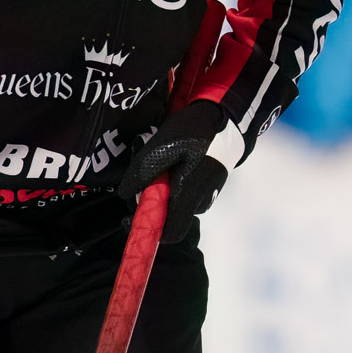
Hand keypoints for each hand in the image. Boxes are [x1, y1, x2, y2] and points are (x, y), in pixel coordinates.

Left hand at [118, 100, 230, 243]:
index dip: (148, 230)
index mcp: (188, 196)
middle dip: (149, 204)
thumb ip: (143, 172)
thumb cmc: (194, 132)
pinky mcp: (208, 185)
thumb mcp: (162, 146)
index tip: (129, 217)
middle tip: (140, 181)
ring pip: (176, 204)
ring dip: (160, 192)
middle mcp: (199, 201)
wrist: (226, 118)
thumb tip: (125, 194)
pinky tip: (168, 165)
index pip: (170, 233)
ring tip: (154, 166)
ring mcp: (206, 194)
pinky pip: (184, 193)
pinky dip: (171, 186)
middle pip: (168, 218)